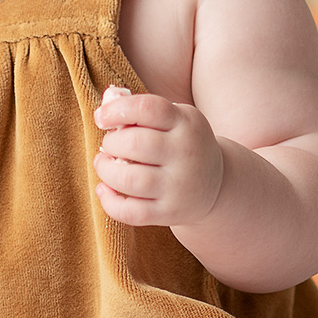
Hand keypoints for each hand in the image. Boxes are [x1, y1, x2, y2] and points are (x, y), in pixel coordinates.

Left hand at [92, 85, 225, 228]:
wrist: (216, 184)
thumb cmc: (180, 144)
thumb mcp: (174, 119)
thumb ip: (141, 111)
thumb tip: (106, 104)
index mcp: (186, 123)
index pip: (147, 108)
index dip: (117, 110)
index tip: (101, 117)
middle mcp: (186, 154)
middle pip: (135, 144)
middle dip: (111, 142)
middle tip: (109, 144)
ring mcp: (179, 186)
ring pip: (130, 180)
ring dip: (105, 170)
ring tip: (104, 164)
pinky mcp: (170, 212)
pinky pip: (132, 212)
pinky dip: (109, 202)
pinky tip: (105, 189)